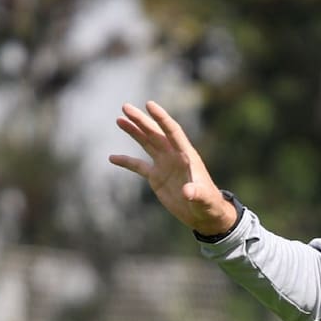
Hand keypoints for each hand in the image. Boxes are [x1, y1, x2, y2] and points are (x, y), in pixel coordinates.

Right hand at [109, 101, 236, 235]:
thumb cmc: (209, 204)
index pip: (172, 131)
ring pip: (147, 143)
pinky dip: (125, 162)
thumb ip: (197, 193)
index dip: (161, 118)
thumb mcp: (204, 198)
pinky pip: (138, 166)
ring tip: (119, 119)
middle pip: (156, 133)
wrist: (204, 215)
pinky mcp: (157, 177)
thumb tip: (188, 192)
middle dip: (141, 120)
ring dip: (134, 131)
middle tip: (125, 107)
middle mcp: (174, 156)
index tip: (149, 105)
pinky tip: (112, 158)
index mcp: (187, 155)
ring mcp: (164, 165)